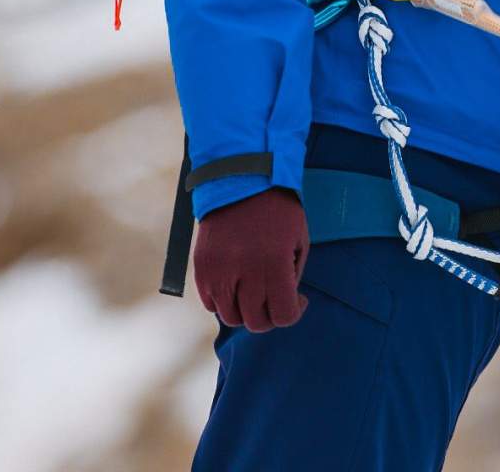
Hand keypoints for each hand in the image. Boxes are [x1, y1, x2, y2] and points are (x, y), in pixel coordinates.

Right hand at [192, 187, 309, 332]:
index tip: (297, 300)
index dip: (294, 312)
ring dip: (245, 311)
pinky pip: (210, 303)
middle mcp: (245, 271)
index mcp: (274, 263)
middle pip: (256, 322)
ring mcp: (219, 271)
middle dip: (270, 315)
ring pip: (230, 317)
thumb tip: (285, 304)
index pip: (283, 315)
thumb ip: (292, 276)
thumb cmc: (278, 209)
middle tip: (275, 299)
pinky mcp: (201, 267)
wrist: (241, 178)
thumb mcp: (298, 239)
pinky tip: (235, 286)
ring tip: (253, 292)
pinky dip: (223, 301)